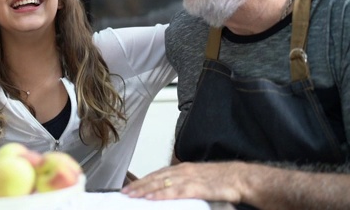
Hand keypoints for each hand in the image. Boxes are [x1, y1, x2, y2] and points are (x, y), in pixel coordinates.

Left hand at [120, 161, 244, 203]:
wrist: (241, 178)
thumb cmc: (223, 180)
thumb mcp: (199, 178)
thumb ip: (184, 183)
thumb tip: (170, 190)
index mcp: (183, 169)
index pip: (157, 174)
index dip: (143, 180)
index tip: (131, 186)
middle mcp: (183, 171)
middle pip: (156, 178)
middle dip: (139, 186)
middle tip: (125, 192)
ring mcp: (189, 179)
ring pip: (162, 184)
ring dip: (145, 190)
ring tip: (132, 195)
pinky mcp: (197, 188)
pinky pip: (175, 192)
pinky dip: (161, 195)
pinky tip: (151, 198)